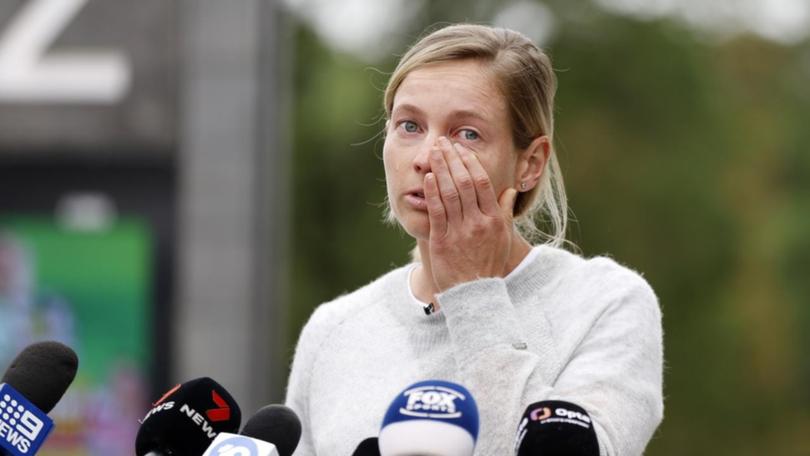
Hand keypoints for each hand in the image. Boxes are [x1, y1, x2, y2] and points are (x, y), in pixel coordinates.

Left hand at [424, 137, 517, 291]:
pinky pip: (437, 213)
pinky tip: (428, 178)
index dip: (470, 163)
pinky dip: (432, 193)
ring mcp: (459, 232)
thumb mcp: (504, 239)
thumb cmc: (489, 265)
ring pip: (449, 194)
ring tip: (433, 152)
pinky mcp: (442, 242)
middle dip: (452, 159)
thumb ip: (505, 212)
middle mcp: (478, 223)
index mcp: (494, 220)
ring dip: (440, 169)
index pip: (482, 183)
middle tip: (443, 142)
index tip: (461, 148)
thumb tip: (510, 191)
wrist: (475, 295)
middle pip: (464, 183)